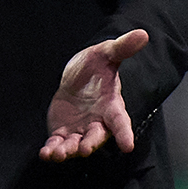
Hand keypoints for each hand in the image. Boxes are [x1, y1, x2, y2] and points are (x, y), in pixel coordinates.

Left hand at [41, 28, 147, 161]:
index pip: (121, 122)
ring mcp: (80, 130)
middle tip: (84, 149)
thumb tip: (143, 34)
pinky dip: (52, 150)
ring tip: (58, 154)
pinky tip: (45, 154)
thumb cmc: (96, 67)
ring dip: (67, 151)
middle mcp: (97, 123)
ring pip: (75, 145)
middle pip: (96, 138)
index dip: (125, 134)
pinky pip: (58, 145)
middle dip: (90, 144)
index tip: (128, 146)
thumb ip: (122, 48)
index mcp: (111, 107)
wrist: (76, 78)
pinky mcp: (63, 133)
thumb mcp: (106, 54)